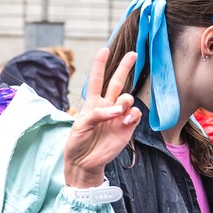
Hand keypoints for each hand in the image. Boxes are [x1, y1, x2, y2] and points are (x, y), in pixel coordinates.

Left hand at [64, 48, 141, 186]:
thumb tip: (117, 110)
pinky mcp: (127, 127)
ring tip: (118, 111)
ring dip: (125, 100)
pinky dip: (131, 114)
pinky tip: (124, 121)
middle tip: (133, 54)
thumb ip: (96, 114)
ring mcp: (118, 116)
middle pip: (117, 82)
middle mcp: (107, 106)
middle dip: (124, 67)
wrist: (84, 162)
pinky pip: (135, 114)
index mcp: (92, 103)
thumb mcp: (79, 125)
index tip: (104, 49)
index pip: (97, 80)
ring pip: (127, 97)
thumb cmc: (77, 142)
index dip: (100, 65)